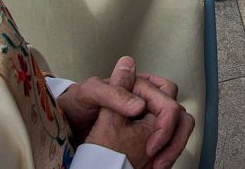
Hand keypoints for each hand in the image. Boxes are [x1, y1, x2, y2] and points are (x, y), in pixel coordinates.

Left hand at [68, 58, 194, 168]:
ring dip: (173, 148)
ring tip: (158, 166)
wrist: (66, 122)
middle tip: (158, 159)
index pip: (167, 99)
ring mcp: (148, 116)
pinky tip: (153, 166)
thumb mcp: (90, 92)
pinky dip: (164, 154)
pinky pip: (166, 142)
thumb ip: (114, 92)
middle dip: (174, 138)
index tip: (151, 145)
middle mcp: (148, 98)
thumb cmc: (76, 103)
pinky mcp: (145, 132)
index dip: (165, 122)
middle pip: (178, 114)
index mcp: (140, 84)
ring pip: (177, 128)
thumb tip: (140, 104)